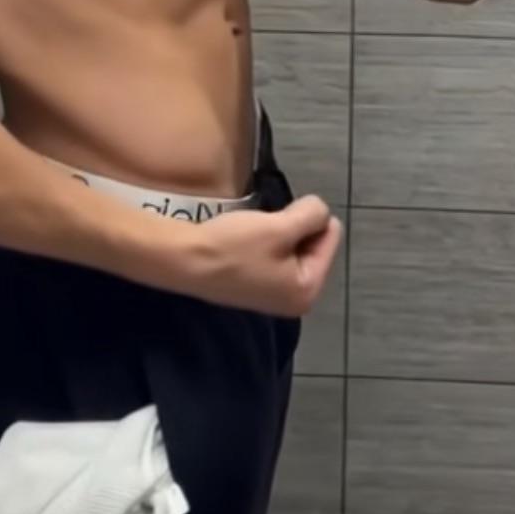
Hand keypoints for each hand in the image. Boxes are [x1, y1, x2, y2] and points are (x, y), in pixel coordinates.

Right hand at [174, 194, 341, 316]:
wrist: (184, 261)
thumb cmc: (234, 247)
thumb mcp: (280, 226)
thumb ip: (311, 215)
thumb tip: (320, 212)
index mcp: (308, 291)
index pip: (330, 236)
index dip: (309, 218)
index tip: (279, 218)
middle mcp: (296, 300)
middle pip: (314, 244)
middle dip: (295, 228)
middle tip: (266, 226)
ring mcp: (274, 296)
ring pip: (294, 247)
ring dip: (279, 232)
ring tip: (256, 231)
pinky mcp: (256, 287)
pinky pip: (276, 256)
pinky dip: (267, 242)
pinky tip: (247, 240)